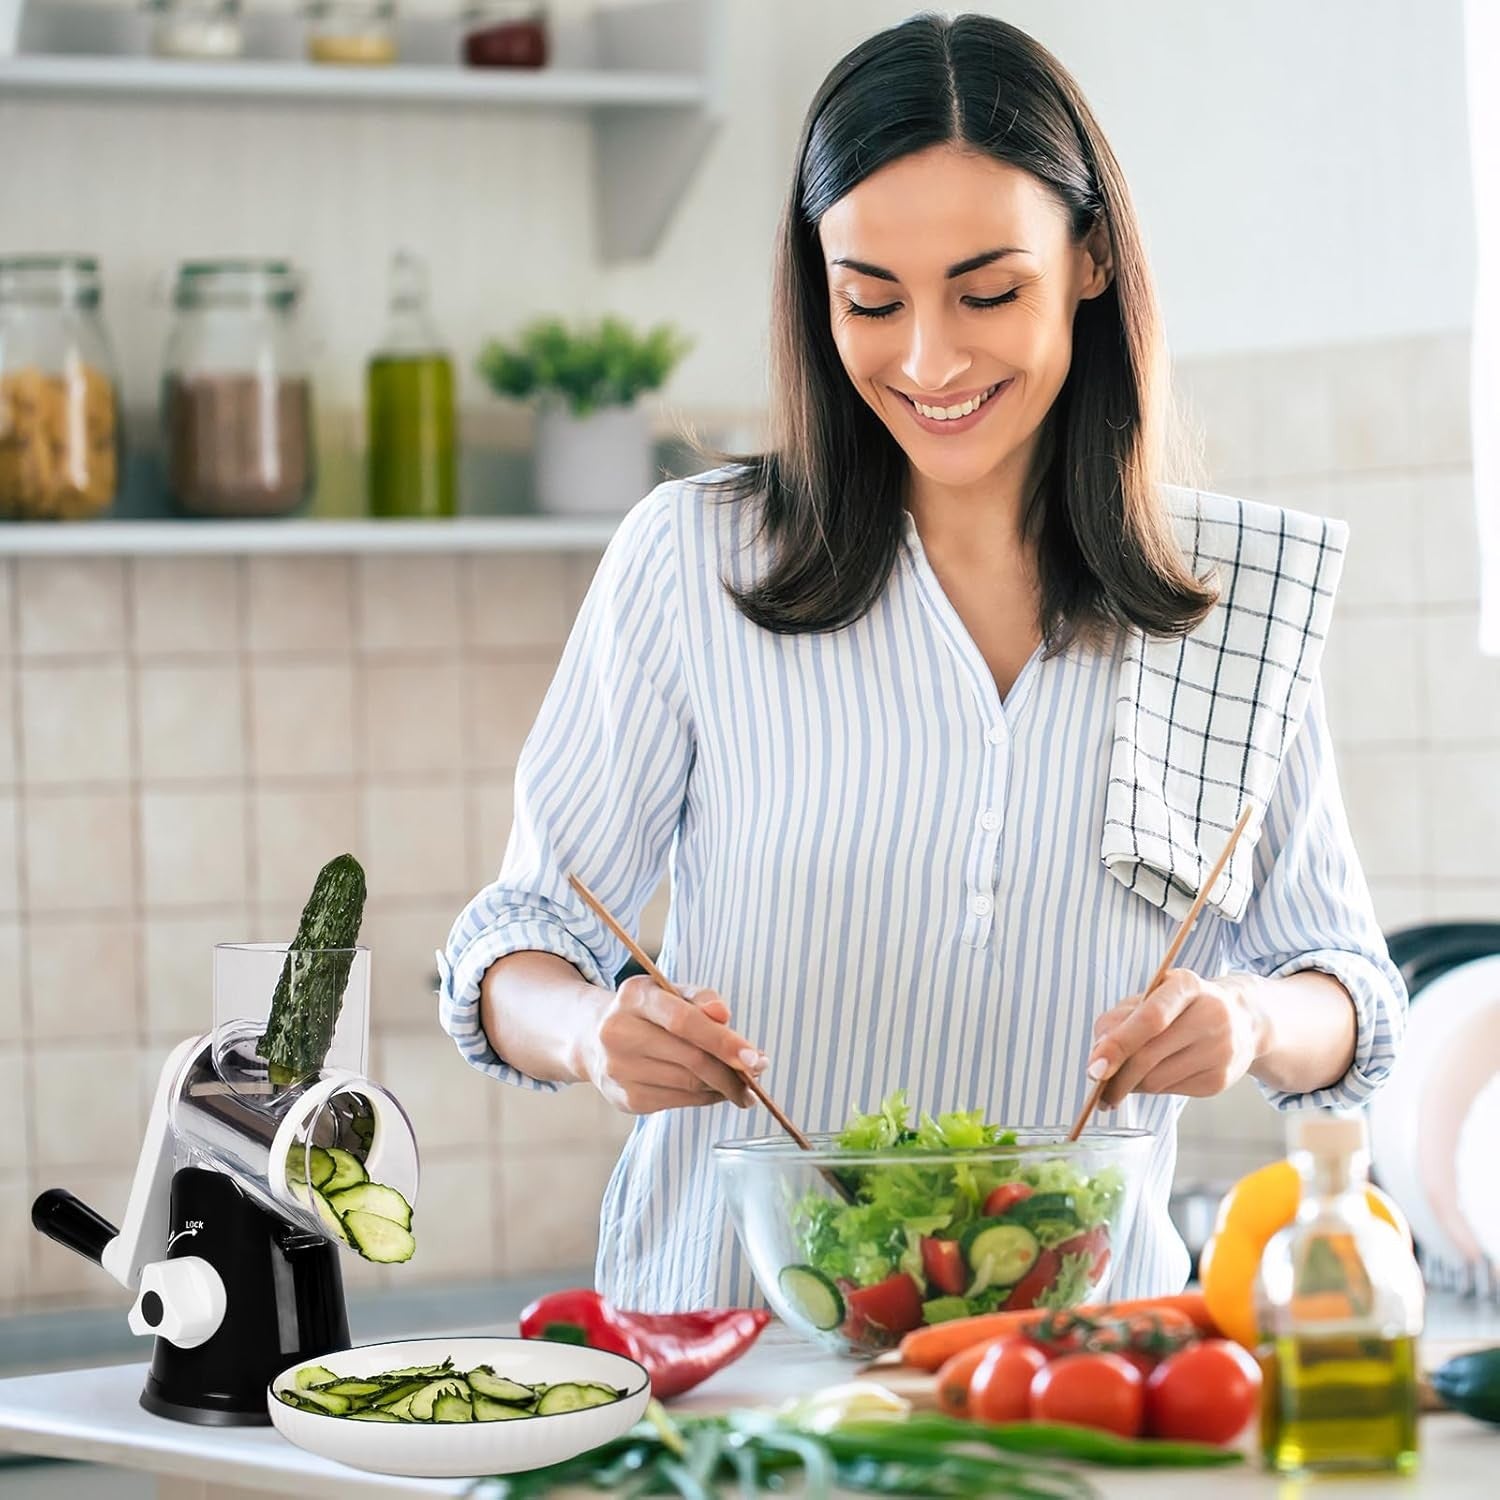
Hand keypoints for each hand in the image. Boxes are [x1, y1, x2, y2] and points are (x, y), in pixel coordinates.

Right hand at [583, 975, 768, 1114]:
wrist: (592, 1038)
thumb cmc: (645, 1012)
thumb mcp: (668, 992)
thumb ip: (701, 998)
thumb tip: (724, 1015)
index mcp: (634, 997)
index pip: (684, 1021)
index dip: (724, 1041)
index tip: (755, 1058)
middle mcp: (619, 1033)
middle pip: (691, 1058)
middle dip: (733, 1070)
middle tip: (758, 1073)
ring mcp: (618, 1070)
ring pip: (688, 1084)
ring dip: (723, 1087)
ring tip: (741, 1085)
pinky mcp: (625, 1099)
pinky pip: (679, 1101)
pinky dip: (705, 1098)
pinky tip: (714, 1091)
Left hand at [1086, 969, 1265, 1107]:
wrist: (1242, 1020)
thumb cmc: (1183, 1006)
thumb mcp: (1152, 996)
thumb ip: (1121, 1018)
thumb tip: (1099, 1053)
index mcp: (1187, 986)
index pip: (1150, 1018)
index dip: (1119, 1044)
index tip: (1094, 1068)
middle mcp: (1210, 1016)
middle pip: (1149, 1056)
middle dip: (1115, 1076)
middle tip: (1096, 1085)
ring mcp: (1220, 1051)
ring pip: (1156, 1080)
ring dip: (1131, 1084)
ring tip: (1123, 1078)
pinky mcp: (1220, 1079)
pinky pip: (1171, 1092)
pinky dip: (1152, 1088)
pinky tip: (1154, 1076)